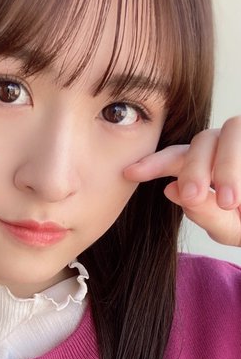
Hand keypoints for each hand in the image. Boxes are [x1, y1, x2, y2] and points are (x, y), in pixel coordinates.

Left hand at [124, 116, 240, 246]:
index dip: (153, 163)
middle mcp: (227, 146)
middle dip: (194, 169)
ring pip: (230, 131)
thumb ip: (203, 213)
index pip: (177, 157)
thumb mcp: (231, 227)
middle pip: (200, 141)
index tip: (129, 173)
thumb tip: (171, 189)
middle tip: (193, 197)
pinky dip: (240, 166)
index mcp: (208, 165)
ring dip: (226, 166)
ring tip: (231, 200)